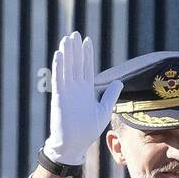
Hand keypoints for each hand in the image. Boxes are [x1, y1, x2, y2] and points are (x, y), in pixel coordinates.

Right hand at [44, 31, 122, 165]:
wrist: (74, 144)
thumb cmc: (87, 130)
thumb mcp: (103, 111)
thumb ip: (110, 96)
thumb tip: (120, 82)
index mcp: (86, 90)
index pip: (86, 67)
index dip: (86, 54)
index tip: (87, 40)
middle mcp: (76, 88)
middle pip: (76, 64)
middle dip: (76, 49)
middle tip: (75, 33)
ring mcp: (67, 91)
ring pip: (67, 68)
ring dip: (67, 53)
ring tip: (67, 39)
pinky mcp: (59, 97)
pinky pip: (58, 79)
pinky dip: (59, 67)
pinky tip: (59, 55)